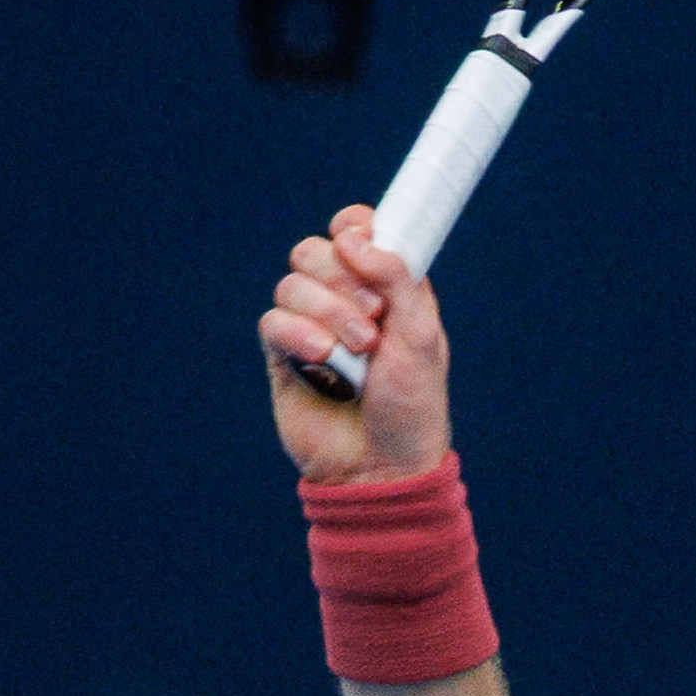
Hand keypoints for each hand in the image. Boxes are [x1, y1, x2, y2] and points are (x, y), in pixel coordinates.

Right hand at [258, 210, 452, 479]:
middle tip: (373, 318)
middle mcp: (344, 303)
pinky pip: (273, 321)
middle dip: (341, 277)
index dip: (353, 226)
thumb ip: (397, 276)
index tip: (359, 235)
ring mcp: (311, 328)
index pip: (355, 233)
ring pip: (293, 283)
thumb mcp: (422, 336)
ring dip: (326, 309)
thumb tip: (352, 236)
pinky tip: (322, 357)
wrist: (382, 469)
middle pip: (315, 251)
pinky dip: (297, 332)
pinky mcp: (283, 358)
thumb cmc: (411, 408)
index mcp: (383, 290)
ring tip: (357, 350)